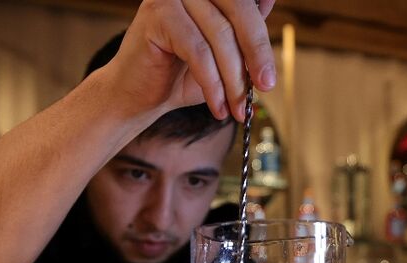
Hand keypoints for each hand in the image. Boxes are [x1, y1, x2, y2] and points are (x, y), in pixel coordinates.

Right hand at [104, 0, 276, 121]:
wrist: (135, 97)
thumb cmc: (178, 75)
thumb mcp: (223, 52)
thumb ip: (243, 28)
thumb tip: (271, 1)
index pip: (246, 5)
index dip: (261, 40)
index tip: (269, 77)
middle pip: (239, 12)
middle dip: (255, 55)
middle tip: (265, 87)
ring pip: (219, 36)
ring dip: (232, 78)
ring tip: (235, 108)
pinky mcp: (157, 14)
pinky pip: (198, 51)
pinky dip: (212, 83)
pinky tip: (217, 106)